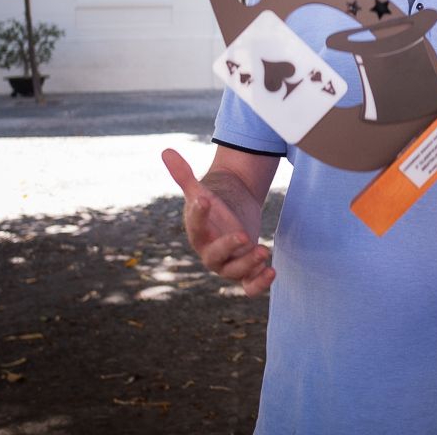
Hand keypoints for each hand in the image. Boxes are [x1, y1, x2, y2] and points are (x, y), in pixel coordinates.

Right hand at [161, 148, 274, 295]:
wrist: (231, 216)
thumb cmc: (213, 205)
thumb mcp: (200, 189)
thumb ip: (183, 174)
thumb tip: (165, 151)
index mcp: (198, 232)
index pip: (195, 225)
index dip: (198, 212)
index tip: (204, 198)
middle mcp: (210, 252)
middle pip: (214, 257)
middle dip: (229, 248)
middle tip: (245, 236)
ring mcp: (228, 264)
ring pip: (234, 273)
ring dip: (249, 265)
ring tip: (264, 250)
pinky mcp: (245, 270)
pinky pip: (249, 286)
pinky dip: (259, 283)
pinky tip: (271, 272)